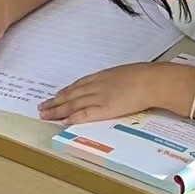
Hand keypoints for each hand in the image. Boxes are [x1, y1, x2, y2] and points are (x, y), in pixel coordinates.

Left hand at [38, 62, 164, 123]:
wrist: (152, 81)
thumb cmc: (145, 75)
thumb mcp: (127, 73)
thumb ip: (117, 79)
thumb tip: (117, 84)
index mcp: (103, 76)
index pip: (79, 85)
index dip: (66, 91)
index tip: (56, 95)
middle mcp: (97, 86)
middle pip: (71, 94)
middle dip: (55, 101)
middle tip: (42, 107)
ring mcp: (100, 97)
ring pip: (73, 104)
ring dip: (58, 110)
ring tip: (46, 115)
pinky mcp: (105, 109)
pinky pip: (85, 114)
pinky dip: (73, 117)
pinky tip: (63, 121)